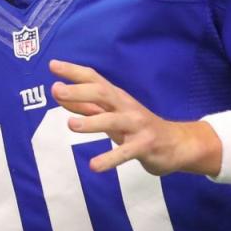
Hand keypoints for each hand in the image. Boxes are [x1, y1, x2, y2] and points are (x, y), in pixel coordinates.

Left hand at [49, 59, 220, 176]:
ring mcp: (137, 126)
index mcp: (117, 97)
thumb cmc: (138, 127)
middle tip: (57, 91)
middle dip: (79, 91)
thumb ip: (87, 107)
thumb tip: (59, 95)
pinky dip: (110, 158)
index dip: (74, 72)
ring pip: (113, 120)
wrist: (178, 144)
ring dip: (92, 121)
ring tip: (71, 124)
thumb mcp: (111, 115)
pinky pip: (125, 152)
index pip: (94, 79)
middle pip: (102, 93)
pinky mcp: (144, 146)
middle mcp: (126, 107)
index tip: (53, 65)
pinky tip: (94, 166)